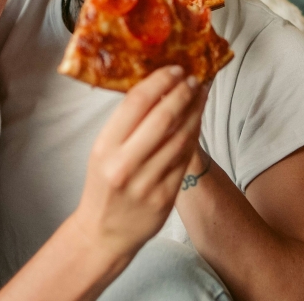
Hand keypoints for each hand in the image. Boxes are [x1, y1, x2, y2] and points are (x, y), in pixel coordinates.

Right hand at [69, 66, 209, 257]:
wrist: (104, 233)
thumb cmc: (103, 186)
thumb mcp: (102, 152)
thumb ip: (125, 125)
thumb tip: (156, 88)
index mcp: (105, 147)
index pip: (136, 102)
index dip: (159, 81)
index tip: (174, 69)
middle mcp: (126, 163)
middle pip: (163, 117)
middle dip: (182, 93)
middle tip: (193, 79)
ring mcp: (147, 182)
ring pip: (180, 138)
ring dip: (195, 112)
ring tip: (201, 95)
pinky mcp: (165, 197)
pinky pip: (185, 159)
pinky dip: (194, 136)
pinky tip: (197, 122)